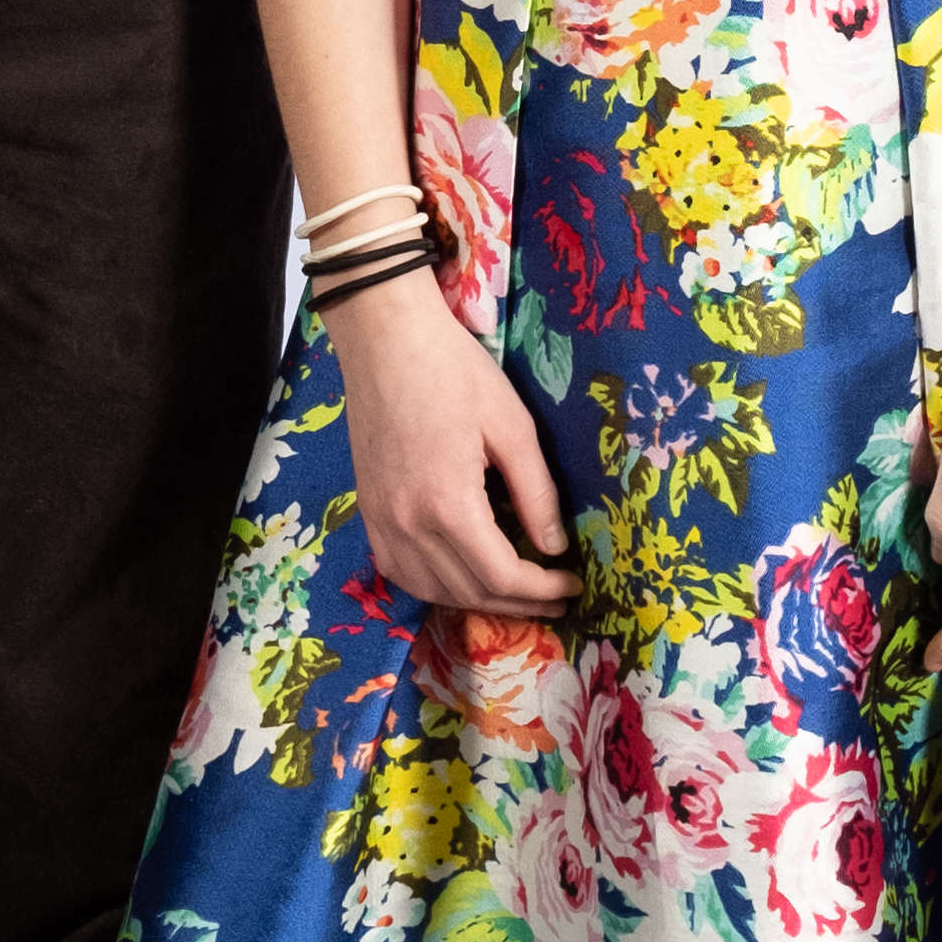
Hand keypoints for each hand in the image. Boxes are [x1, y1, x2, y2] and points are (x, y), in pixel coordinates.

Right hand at [334, 262, 578, 623]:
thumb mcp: (512, 426)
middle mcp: (408, 525)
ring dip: (477, 601)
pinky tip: (461, 576)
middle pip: (468, 591)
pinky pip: (400, 571)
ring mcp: (381, 521)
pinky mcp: (368, 511)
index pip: (501, 575)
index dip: (542, 588)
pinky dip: (435, 586)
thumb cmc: (453, 371)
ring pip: (431, 590)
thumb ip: (535, 493)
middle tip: (556, 597)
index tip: (573, 583)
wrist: (383, 339)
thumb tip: (555, 547)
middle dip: (519, 602)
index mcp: (448, 505)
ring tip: (516, 592)